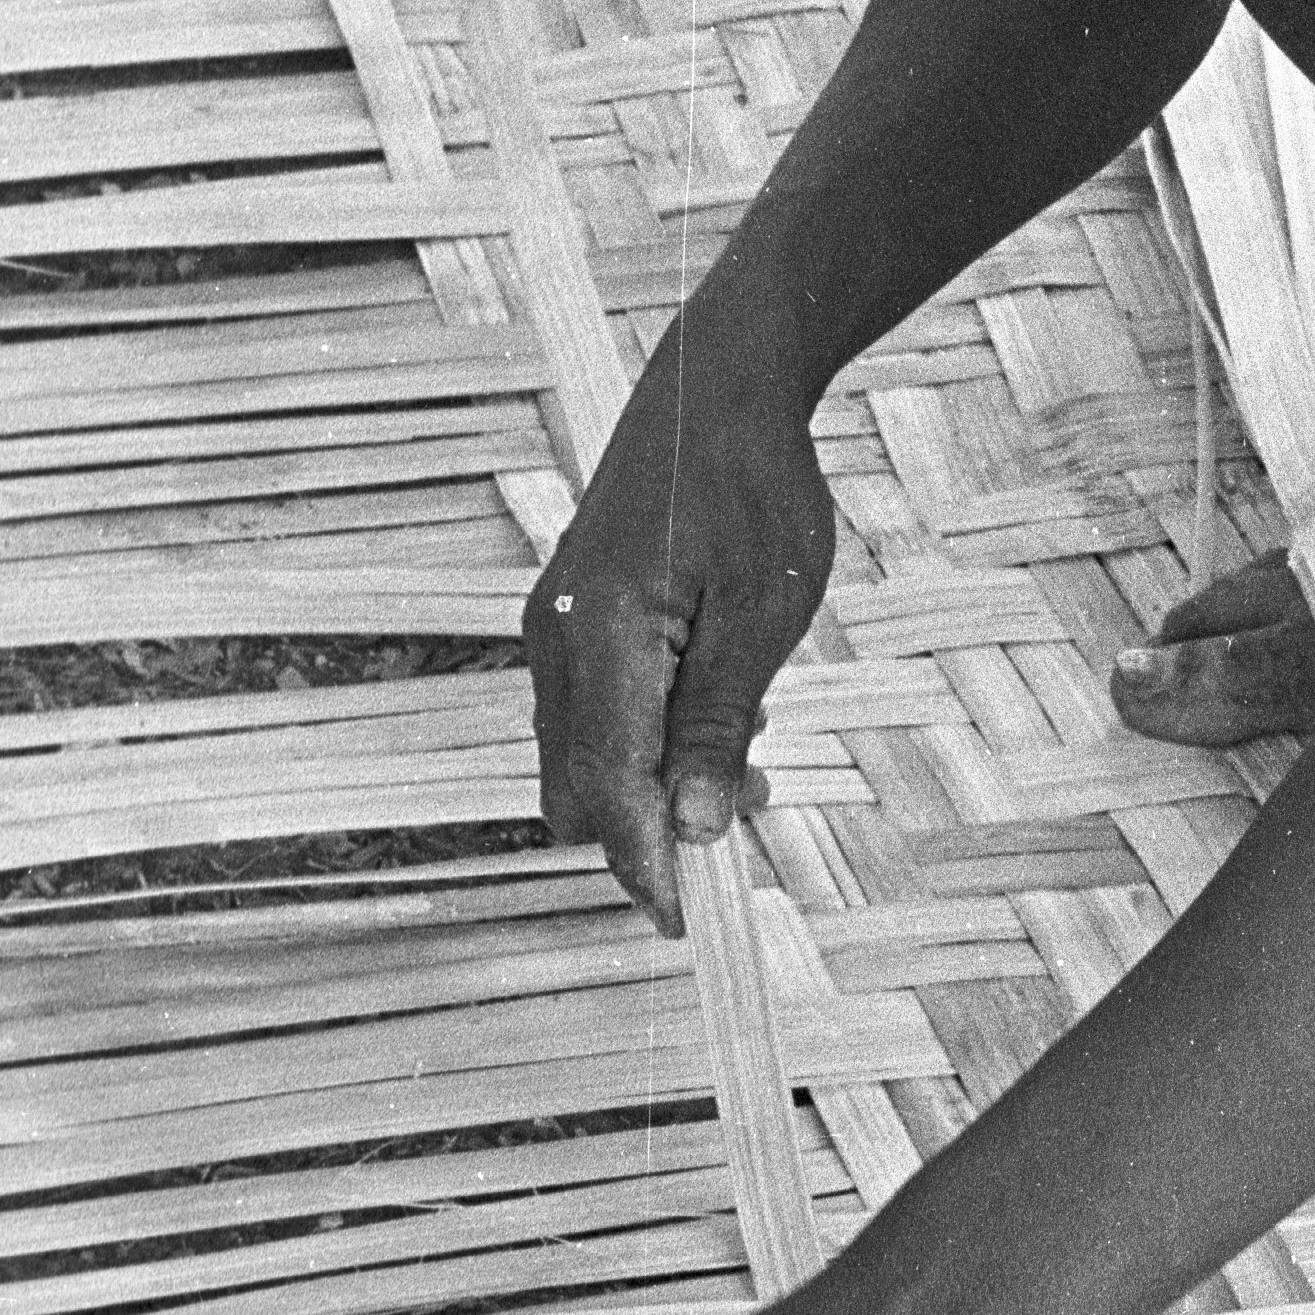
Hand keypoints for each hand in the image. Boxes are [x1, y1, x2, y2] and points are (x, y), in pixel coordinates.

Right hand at [524, 338, 836, 930]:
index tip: (689, 926)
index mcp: (603, 640)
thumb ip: (718, 723)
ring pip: (579, 757)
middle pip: (576, 792)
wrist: (716, 389)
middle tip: (742, 823)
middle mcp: (556, 640)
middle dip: (648, 832)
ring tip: (749, 761)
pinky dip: (638, 740)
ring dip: (649, 785)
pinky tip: (712, 714)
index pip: (609, 793)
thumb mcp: (763, 613)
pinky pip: (587, 712)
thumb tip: (689, 828)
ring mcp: (552, 628)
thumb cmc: (754, 489)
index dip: (645, 870)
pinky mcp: (565, 617)